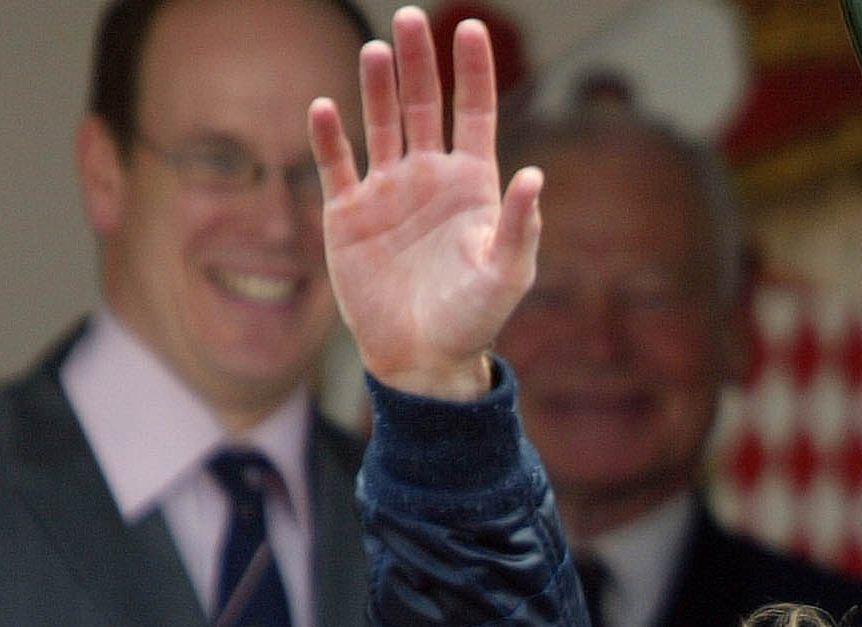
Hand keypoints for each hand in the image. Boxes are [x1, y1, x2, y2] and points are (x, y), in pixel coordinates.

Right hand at [308, 7, 540, 401]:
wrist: (423, 357)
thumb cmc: (473, 318)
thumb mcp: (507, 274)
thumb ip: (519, 226)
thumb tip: (535, 176)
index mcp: (472, 184)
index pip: (474, 112)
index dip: (473, 71)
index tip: (471, 27)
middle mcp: (429, 176)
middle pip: (422, 105)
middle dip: (418, 63)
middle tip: (410, 18)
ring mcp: (387, 190)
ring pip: (380, 124)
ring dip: (377, 88)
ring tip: (377, 52)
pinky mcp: (348, 213)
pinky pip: (336, 164)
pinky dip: (329, 137)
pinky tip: (325, 108)